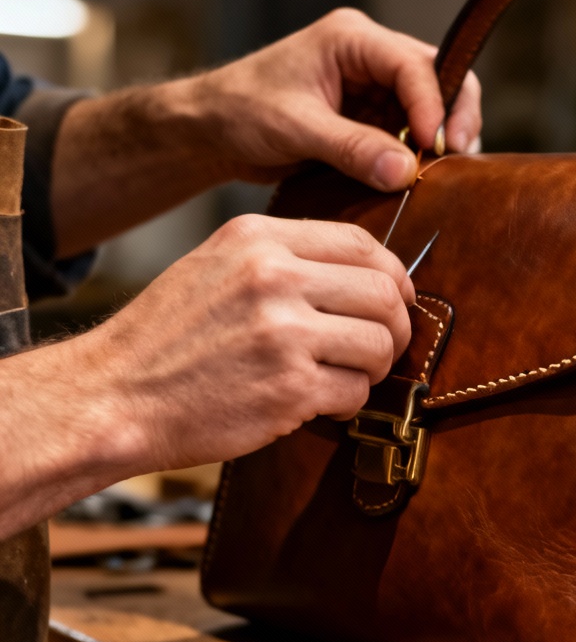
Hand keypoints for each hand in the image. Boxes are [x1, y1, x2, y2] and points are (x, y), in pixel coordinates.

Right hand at [65, 214, 414, 471]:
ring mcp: (283, 334)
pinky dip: (348, 403)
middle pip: (384, 294)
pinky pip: (356, 392)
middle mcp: (272, 277)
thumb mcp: (217, 266)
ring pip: (380, 345)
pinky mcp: (289, 388)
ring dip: (374, 369)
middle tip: (380, 348)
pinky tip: (318, 402)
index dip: (394, 276)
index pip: (362, 243)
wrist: (112, 395)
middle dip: (396, 327)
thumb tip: (366, 274)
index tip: (397, 300)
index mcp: (257, 239)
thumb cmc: (166, 338)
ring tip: (344, 377)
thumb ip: (285, 260)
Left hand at [183, 7, 482, 190]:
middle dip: (453, 117)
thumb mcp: (297, 128)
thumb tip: (406, 171)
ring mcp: (374, 90)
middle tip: (458, 156)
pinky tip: (420, 179)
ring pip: (431, 109)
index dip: (434, 104)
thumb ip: (353, 148)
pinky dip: (419, 156)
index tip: (435, 145)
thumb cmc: (241, 111)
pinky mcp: (371, 120)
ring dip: (440, 141)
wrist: (212, 131)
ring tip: (440, 174)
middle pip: (438, 79)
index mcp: (352, 39)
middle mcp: (370, 58)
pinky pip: (410, 135)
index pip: (414, 65)